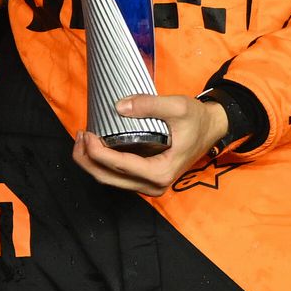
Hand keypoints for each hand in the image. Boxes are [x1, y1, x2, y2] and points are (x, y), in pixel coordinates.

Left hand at [70, 95, 229, 196]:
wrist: (211, 127)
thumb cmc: (197, 119)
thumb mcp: (177, 107)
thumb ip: (149, 105)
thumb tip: (119, 106)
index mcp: (160, 172)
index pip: (120, 166)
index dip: (97, 152)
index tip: (86, 134)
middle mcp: (153, 185)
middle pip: (109, 178)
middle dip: (87, 159)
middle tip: (78, 136)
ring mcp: (149, 185)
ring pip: (111, 180)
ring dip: (92, 162)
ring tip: (82, 139)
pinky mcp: (146, 178)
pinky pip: (118, 176)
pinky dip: (103, 162)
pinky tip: (95, 145)